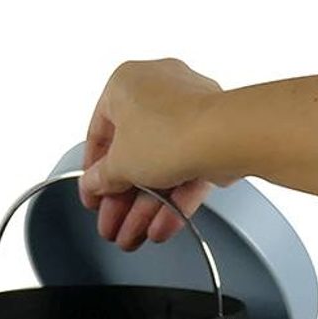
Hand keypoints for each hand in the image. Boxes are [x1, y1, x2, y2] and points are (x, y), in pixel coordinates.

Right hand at [79, 58, 237, 250]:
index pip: (100, 132)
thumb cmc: (171, 131)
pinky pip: (186, 170)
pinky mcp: (212, 136)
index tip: (94, 195)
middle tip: (114, 224)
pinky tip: (162, 224)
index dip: (93, 171)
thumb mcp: (120, 164)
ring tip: (136, 234)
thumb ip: (102, 178)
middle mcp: (158, 90)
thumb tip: (94, 183)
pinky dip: (174, 199)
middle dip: (123, 199)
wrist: (224, 137)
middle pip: (133, 155)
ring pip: (161, 167)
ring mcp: (189, 112)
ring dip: (146, 206)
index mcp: (125, 84)